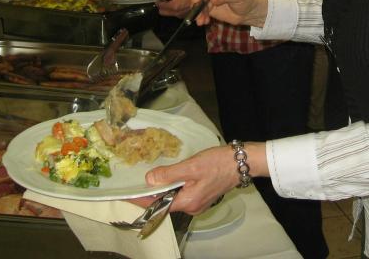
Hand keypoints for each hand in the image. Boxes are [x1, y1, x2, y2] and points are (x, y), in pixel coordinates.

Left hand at [142, 143, 266, 214]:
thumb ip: (169, 174)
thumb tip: (149, 180)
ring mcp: (199, 202)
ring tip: (153, 176)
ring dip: (164, 188)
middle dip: (152, 193)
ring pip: (174, 197)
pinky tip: (173, 175)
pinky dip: (175, 186)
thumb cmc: (217, 163)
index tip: (126, 195)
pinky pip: (183, 193)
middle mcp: (192, 207)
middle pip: (166, 202)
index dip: (141, 200)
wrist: (241, 162)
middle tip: (138, 181)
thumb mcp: (191, 166)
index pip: (158, 205)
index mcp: (188, 202)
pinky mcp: (203, 195)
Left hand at [156, 0, 193, 17]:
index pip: (160, 6)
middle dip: (163, 6)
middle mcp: (177, 13)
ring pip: (169, 14)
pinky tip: (180, 4)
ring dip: (169, 8)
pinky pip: (176, 14)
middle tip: (165, 0)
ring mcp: (181, 16)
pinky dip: (175, 10)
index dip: (159, 1)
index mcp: (174, 5)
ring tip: (174, 1)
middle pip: (162, 12)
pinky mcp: (184, 17)